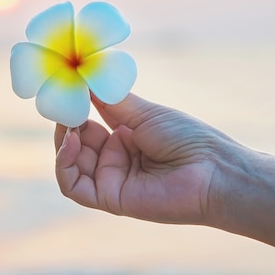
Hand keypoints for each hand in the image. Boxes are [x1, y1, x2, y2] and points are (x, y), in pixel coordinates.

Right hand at [54, 93, 240, 223]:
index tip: (66, 87)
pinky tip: (72, 142)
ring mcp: (112, 179)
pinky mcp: (110, 198)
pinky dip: (65, 164)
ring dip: (63, 141)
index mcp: (126, 137)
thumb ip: (110, 99)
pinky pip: (74, 187)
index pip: (87, 123)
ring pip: (70, 164)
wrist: (213, 171)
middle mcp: (116, 159)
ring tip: (69, 121)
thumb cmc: (187, 139)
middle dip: (66, 123)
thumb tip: (83, 76)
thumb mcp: (144, 113)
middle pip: (75, 143)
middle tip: (62, 102)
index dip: (75, 108)